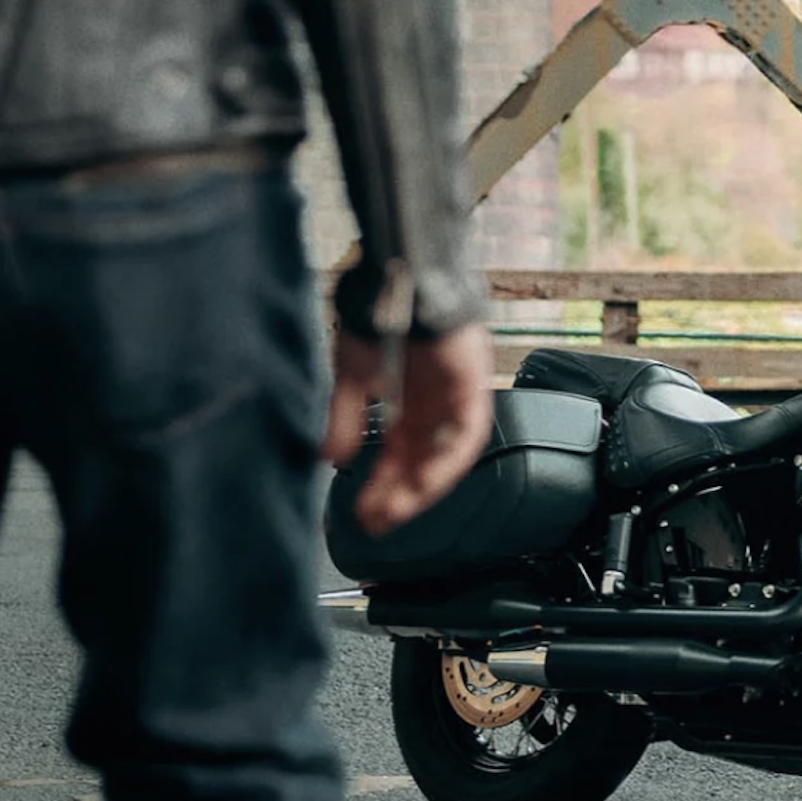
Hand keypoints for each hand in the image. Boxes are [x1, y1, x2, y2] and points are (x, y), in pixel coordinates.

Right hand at [321, 324, 493, 536]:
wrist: (402, 279)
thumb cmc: (379, 316)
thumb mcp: (352, 375)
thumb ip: (345, 418)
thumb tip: (330, 457)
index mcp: (405, 403)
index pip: (396, 456)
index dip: (380, 486)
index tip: (362, 513)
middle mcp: (432, 407)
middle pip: (419, 463)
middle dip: (398, 494)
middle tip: (377, 521)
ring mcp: (454, 399)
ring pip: (443, 457)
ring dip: (421, 486)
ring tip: (395, 510)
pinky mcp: (472, 389)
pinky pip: (465, 436)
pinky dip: (446, 461)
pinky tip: (424, 482)